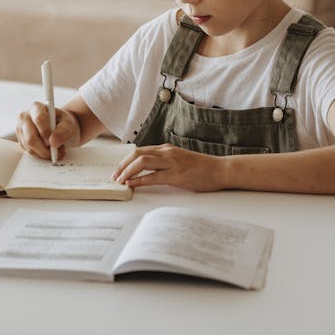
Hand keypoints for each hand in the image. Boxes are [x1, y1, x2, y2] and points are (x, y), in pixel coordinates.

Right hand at [16, 102, 79, 159]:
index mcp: (36, 107)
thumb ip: (63, 131)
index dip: (46, 132)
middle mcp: (24, 116)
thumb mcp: (67, 123)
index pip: (39, 119)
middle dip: (45, 149)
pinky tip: (48, 150)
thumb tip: (53, 142)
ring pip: (29, 147)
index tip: (53, 142)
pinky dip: (39, 154)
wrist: (57, 125)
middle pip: (31, 137)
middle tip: (57, 153)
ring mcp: (20, 128)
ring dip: (43, 153)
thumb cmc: (62, 121)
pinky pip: (28, 151)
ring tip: (55, 151)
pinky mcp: (20, 139)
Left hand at [111, 143, 226, 191]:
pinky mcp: (177, 175)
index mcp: (166, 148)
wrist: (220, 170)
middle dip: (122, 165)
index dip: (125, 160)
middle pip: (136, 154)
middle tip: (114, 176)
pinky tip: (132, 185)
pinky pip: (153, 177)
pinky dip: (139, 181)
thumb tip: (147, 170)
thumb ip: (165, 161)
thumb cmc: (201, 167)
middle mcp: (167, 152)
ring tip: (120, 181)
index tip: (118, 169)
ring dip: (127, 172)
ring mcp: (172, 163)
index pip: (140, 151)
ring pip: (142, 163)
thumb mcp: (179, 159)